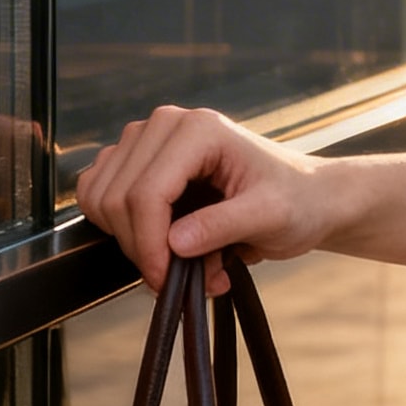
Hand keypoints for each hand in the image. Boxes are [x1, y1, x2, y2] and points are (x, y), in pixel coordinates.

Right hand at [76, 105, 335, 292]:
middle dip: (144, 249)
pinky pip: (99, 197)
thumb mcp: (270, 216)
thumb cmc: (295, 200)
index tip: (166, 280)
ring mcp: (148, 140)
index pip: (145, 193)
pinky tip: (165, 244)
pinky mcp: (138, 160)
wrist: (306, 197)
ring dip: (135, 242)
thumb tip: (174, 243)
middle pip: (117, 200)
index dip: (149, 245)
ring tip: (185, 260)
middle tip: (183, 276)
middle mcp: (168, 125)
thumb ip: (223, 226)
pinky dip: (123, 230)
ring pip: (101, 200)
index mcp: (200, 130)